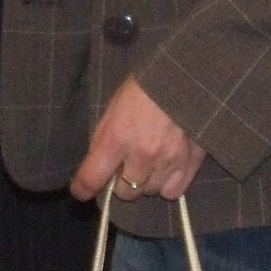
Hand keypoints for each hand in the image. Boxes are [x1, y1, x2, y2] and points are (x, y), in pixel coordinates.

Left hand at [70, 76, 208, 202]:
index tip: (81, 191)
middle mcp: (142, 153)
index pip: (92, 178)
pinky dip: (167, 185)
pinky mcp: (190, 162)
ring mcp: (168, 160)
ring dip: (144, 182)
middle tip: (124, 167)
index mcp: (116, 137)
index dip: (82, 189)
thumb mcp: (111, 110)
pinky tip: (165, 170)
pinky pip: (173, 192)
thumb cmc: (140, 91)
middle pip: (124, 192)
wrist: (181, 78)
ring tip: (147, 164)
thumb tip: (96, 169)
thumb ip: (102, 141)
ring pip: (148, 192)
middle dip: (120, 183)